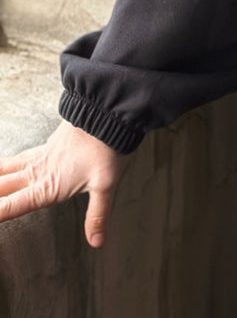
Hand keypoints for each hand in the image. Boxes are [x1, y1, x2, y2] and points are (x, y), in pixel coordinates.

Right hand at [0, 120, 130, 246]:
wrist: (108, 112)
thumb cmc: (106, 148)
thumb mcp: (106, 185)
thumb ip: (98, 215)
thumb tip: (96, 242)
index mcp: (47, 185)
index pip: (11, 206)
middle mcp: (39, 171)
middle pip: (3, 186)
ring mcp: (42, 155)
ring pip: (9, 168)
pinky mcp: (49, 143)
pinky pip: (21, 156)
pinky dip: (8, 163)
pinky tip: (9, 163)